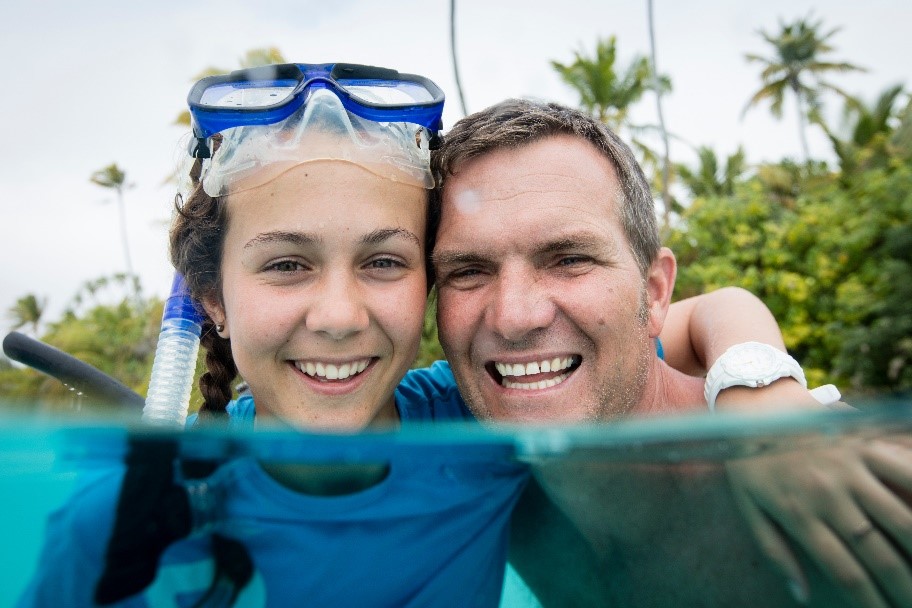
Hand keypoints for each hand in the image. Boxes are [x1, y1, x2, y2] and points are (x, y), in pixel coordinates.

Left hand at [719, 381, 911, 606]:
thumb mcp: (747, 505)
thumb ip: (774, 551)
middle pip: (876, 551)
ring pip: (898, 516)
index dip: (869, 600)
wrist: (754, 401)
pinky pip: (901, 468)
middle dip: (900, 584)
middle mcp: (828, 493)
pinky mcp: (863, 443)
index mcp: (799, 513)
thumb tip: (800, 594)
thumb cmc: (748, 458)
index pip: (844, 569)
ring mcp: (849, 467)